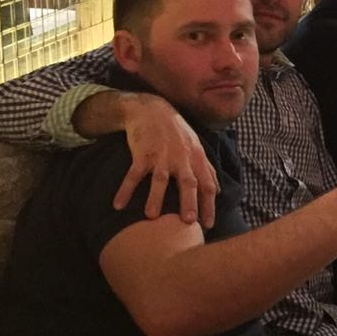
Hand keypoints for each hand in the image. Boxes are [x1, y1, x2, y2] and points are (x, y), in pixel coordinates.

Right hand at [114, 95, 217, 225]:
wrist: (152, 110)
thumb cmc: (177, 133)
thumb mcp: (196, 147)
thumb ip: (207, 169)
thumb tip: (217, 191)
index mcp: (196, 158)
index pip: (206, 184)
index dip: (209, 205)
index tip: (208, 225)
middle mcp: (181, 158)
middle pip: (188, 182)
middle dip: (189, 202)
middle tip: (188, 222)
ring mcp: (161, 156)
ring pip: (160, 179)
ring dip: (155, 198)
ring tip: (151, 217)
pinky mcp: (142, 154)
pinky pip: (133, 174)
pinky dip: (125, 189)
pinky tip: (118, 205)